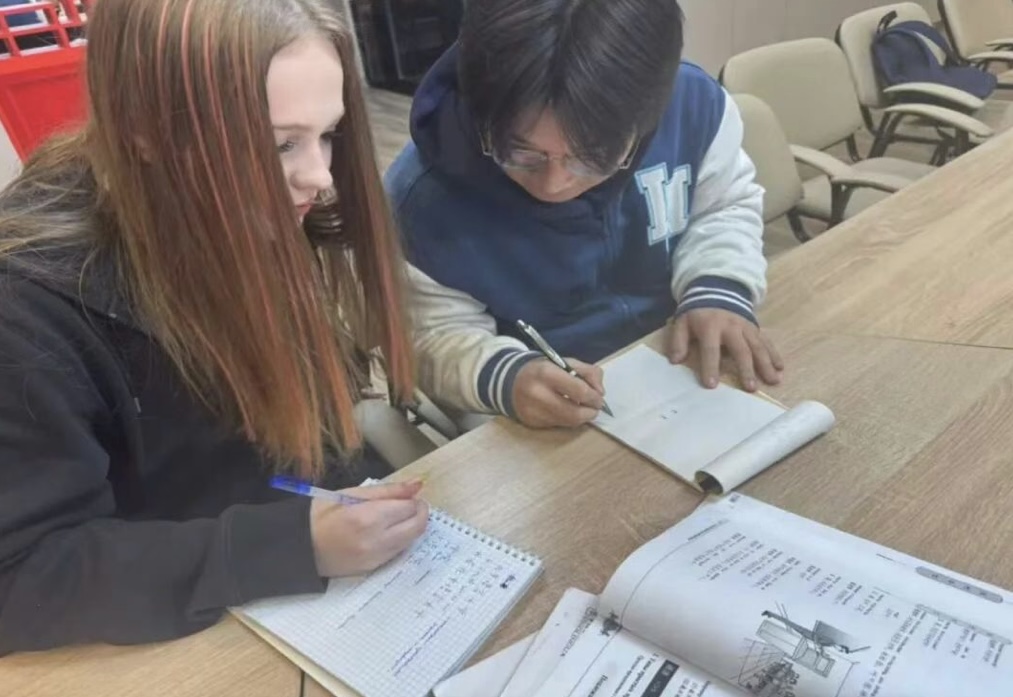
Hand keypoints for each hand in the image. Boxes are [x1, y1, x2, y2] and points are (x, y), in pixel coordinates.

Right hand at [309, 480, 428, 576]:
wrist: (300, 547)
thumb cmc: (322, 514)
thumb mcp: (351, 493)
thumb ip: (387, 490)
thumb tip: (417, 484)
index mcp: (368, 518)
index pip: (409, 508)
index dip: (413, 499)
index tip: (406, 495)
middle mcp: (376, 541)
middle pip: (417, 526)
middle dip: (419, 512)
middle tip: (409, 504)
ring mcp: (376, 558)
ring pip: (411, 540)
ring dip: (411, 526)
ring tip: (396, 516)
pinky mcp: (373, 568)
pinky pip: (398, 551)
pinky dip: (400, 539)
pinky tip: (387, 531)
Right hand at [512, 358, 604, 428]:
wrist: (510, 381)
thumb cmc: (542, 370)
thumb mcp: (564, 362)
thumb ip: (588, 372)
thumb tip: (600, 392)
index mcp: (546, 373)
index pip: (579, 391)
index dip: (594, 398)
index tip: (599, 398)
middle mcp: (538, 394)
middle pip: (574, 413)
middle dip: (590, 412)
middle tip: (595, 408)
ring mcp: (533, 411)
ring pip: (568, 422)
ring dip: (581, 418)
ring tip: (583, 409)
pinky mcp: (532, 422)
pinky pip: (558, 425)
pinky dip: (568, 420)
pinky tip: (567, 411)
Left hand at [666, 309, 783, 391]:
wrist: (716, 291)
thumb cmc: (698, 313)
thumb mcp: (682, 322)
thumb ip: (678, 341)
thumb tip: (675, 360)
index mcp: (710, 327)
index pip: (710, 349)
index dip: (710, 366)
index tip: (712, 385)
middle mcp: (731, 327)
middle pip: (741, 350)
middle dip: (746, 369)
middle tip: (751, 388)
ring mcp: (746, 328)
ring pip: (758, 347)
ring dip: (766, 364)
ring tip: (773, 381)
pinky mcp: (755, 328)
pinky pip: (766, 342)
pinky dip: (774, 354)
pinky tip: (781, 368)